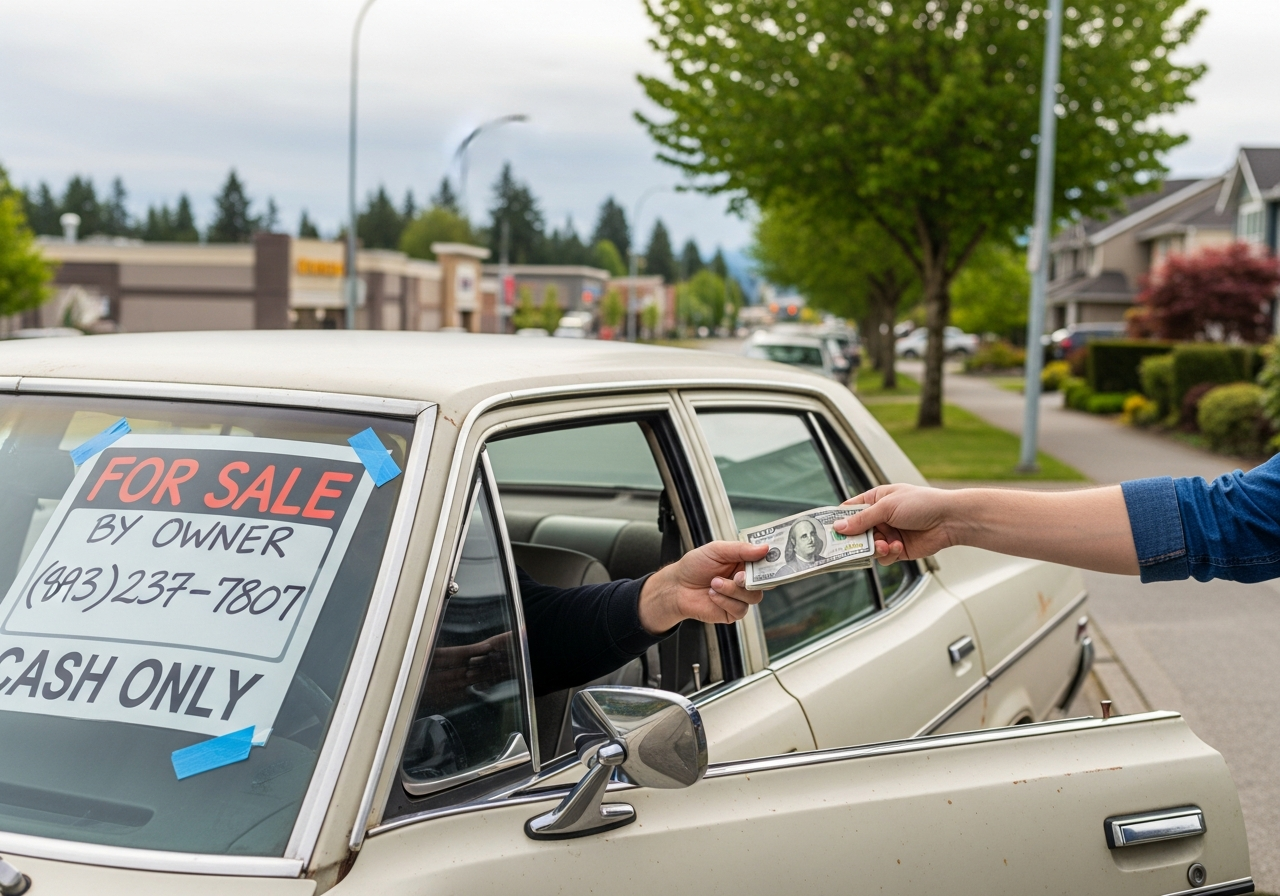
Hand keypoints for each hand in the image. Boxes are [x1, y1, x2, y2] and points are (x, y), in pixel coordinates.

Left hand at [638, 541, 769, 633]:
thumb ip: (741, 549)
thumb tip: (764, 548)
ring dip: (732, 589)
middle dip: (753, 579)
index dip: (774, 561)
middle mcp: (746, 580)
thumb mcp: (716, 550)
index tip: (774, 558)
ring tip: (714, 582)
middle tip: (738, 576)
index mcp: (745, 562)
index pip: (768, 562)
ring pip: (754, 597)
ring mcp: (741, 597)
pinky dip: (725, 600)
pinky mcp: (733, 612)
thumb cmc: (694, 566)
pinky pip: (740, 609)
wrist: (677, 587)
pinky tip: (712, 594)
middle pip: (767, 582)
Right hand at [833, 483, 958, 563]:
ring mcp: (888, 533)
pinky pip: (884, 556)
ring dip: (875, 548)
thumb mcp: (887, 507)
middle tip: (851, 546)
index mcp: (875, 500)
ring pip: (869, 547)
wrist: (949, 520)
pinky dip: (888, 554)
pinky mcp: (898, 549)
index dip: (839, 521)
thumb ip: (862, 519)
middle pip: (856, 533)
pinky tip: (898, 547)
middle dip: (856, 540)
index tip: (828, 532)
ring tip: (885, 545)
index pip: (849, 511)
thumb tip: (838, 527)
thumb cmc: (921, 504)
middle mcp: (880, 518)